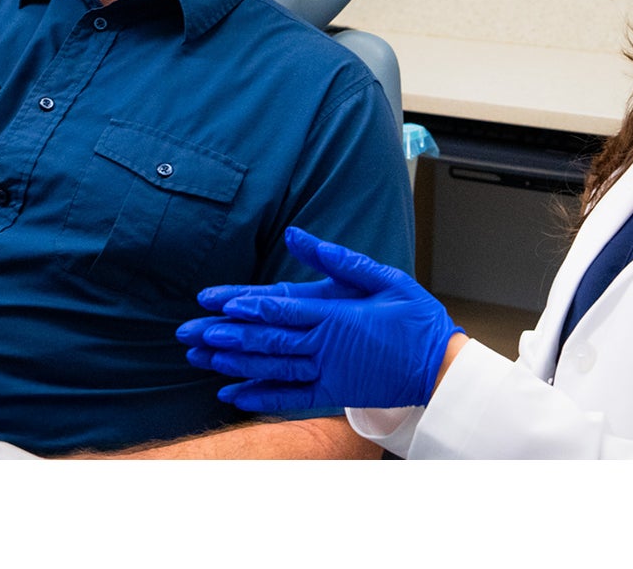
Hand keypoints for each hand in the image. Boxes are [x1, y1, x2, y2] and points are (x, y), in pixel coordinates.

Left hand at [176, 226, 461, 412]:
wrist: (441, 367)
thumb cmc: (416, 318)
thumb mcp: (383, 278)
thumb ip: (338, 259)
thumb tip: (298, 235)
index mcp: (337, 314)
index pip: (282, 307)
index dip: (246, 305)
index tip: (216, 302)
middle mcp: (326, 345)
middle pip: (267, 339)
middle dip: (226, 334)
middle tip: (191, 332)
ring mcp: (327, 372)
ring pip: (271, 367)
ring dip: (234, 362)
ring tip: (201, 356)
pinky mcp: (333, 392)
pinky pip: (289, 397)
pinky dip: (259, 396)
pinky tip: (232, 393)